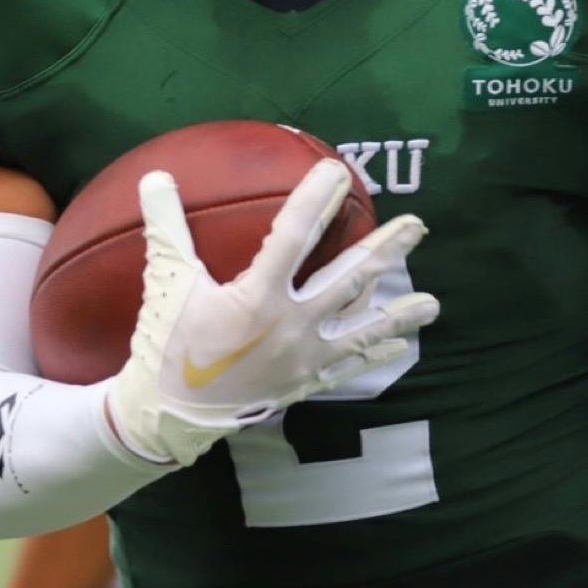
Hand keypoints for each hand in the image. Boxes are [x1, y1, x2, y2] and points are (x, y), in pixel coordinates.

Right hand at [107, 158, 438, 465]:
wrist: (168, 416)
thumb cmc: (166, 345)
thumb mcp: (166, 281)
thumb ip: (165, 227)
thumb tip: (155, 176)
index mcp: (257, 296)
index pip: (294, 235)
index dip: (316, 199)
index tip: (338, 171)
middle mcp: (291, 325)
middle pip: (349, 280)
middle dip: (386, 251)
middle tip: (417, 226)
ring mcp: (302, 358)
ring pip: (361, 330)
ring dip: (398, 314)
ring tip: (433, 303)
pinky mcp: (303, 383)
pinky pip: (347, 367)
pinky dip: (374, 354)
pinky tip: (398, 346)